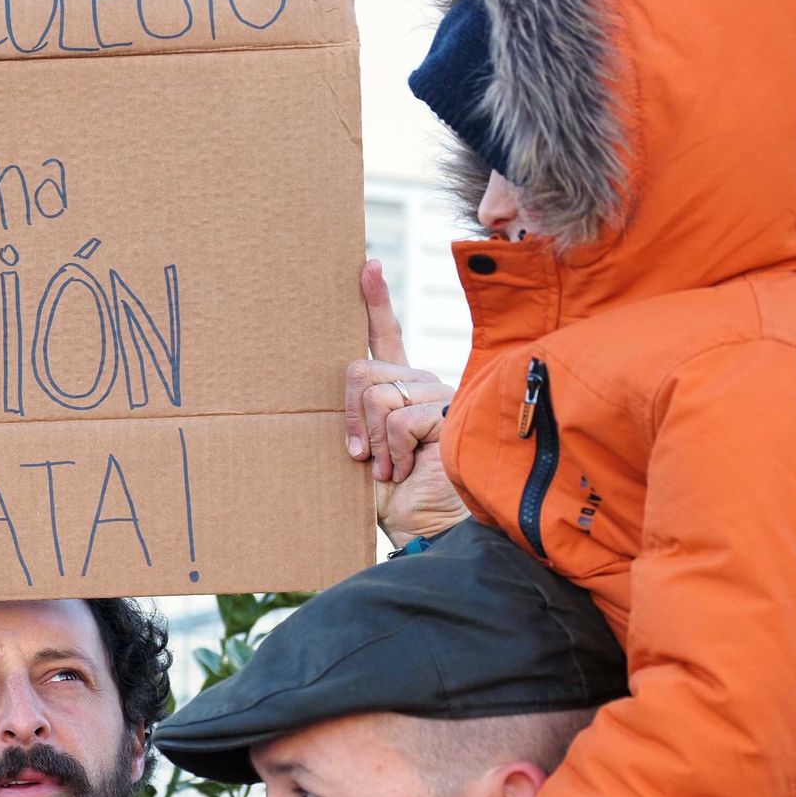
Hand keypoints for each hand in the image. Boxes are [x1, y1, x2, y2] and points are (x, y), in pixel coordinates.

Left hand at [345, 260, 467, 546]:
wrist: (425, 529)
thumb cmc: (394, 498)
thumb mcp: (365, 450)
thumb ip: (358, 416)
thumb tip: (346, 382)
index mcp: (400, 388)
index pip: (387, 336)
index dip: (376, 302)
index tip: (368, 267)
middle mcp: (421, 384)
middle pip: (362, 368)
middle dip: (351, 414)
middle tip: (362, 454)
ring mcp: (437, 395)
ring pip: (378, 394)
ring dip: (374, 440)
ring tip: (390, 468)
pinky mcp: (448, 412)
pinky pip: (399, 418)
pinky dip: (394, 450)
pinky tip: (408, 469)